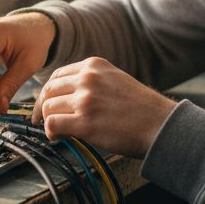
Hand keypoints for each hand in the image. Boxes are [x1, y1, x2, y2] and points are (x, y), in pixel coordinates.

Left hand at [31, 57, 176, 157]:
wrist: (161, 125)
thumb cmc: (141, 108)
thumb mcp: (115, 80)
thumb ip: (91, 82)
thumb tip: (66, 97)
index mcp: (94, 65)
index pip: (57, 75)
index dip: (48, 92)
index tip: (46, 105)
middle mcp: (87, 78)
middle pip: (48, 90)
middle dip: (43, 107)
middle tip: (43, 121)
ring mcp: (85, 99)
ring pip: (48, 107)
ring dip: (48, 122)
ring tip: (58, 132)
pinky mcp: (85, 122)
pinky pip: (53, 124)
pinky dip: (51, 132)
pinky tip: (58, 138)